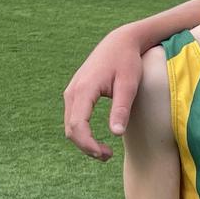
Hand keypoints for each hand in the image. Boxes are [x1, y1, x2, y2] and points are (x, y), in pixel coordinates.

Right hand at [63, 25, 146, 159]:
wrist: (120, 41)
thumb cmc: (128, 61)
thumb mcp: (129, 84)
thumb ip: (122, 108)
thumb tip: (115, 134)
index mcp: (84, 89)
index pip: (77, 125)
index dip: (88, 144)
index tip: (104, 154)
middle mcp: (72, 91)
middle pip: (70, 128)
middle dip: (86, 146)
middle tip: (107, 157)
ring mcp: (72, 92)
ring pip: (70, 124)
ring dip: (84, 141)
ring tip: (105, 152)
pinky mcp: (76, 93)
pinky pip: (74, 117)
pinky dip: (82, 131)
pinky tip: (98, 138)